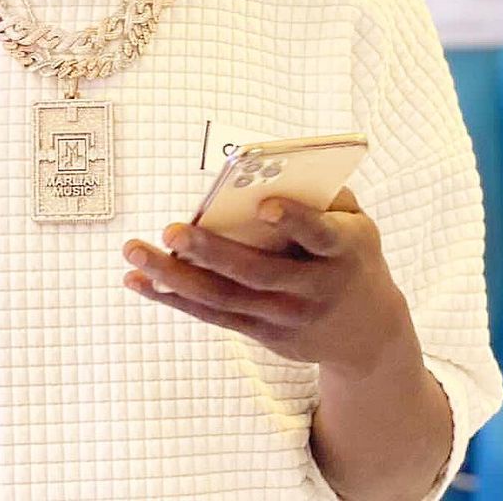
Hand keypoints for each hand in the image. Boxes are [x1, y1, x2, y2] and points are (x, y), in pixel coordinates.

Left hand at [122, 188, 414, 376]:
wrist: (369, 332)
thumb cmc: (351, 255)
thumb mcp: (356, 223)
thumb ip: (324, 195)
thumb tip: (274, 169)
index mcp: (342, 251)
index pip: (319, 236)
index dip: (295, 221)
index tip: (265, 204)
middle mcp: (313, 289)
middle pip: (257, 273)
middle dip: (212, 251)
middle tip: (171, 229)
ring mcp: (286, 316)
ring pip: (224, 299)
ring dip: (174, 276)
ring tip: (133, 251)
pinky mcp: (263, 333)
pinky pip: (212, 315)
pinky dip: (172, 297)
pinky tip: (138, 280)